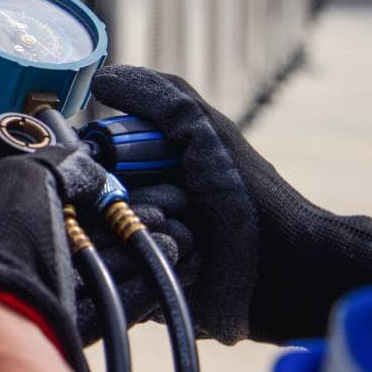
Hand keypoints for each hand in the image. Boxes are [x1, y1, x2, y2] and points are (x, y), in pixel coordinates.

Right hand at [91, 65, 371, 343]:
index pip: (85, 165)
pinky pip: (121, 280)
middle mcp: (133, 206)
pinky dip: (155, 268)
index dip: (100, 168)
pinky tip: (190, 265)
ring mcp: (138, 250)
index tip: (124, 170)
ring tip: (192, 239)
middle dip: (136, 205)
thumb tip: (102, 79)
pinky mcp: (144, 292)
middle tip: (181, 207)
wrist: (285, 266)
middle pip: (90, 207)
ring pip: (104, 245)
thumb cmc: (248, 193)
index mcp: (141, 168)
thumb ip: (157, 97)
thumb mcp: (205, 131)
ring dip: (152, 236)